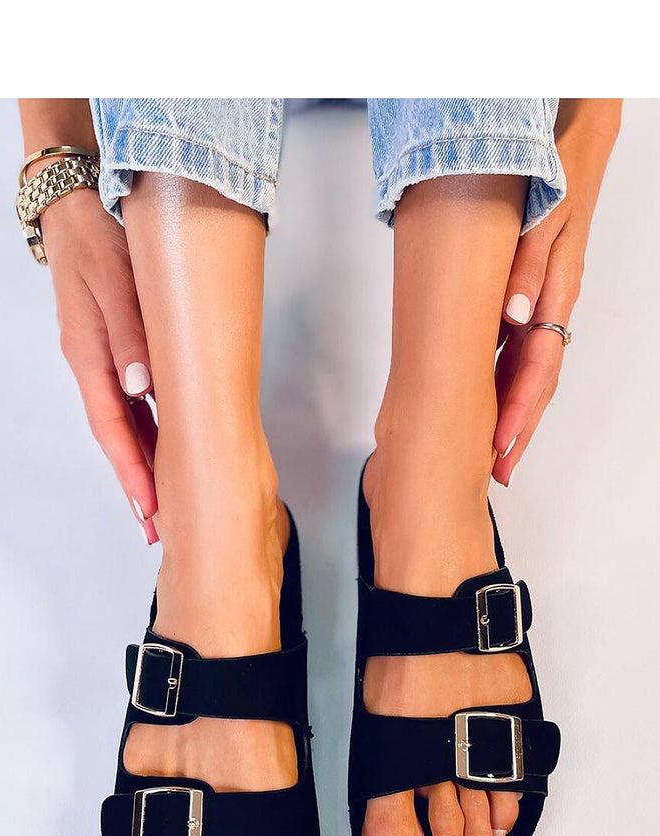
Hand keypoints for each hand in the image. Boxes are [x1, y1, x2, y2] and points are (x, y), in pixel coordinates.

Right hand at [40, 185, 158, 540]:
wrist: (79, 212)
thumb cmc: (97, 243)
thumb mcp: (115, 284)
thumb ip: (130, 337)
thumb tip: (141, 388)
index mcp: (90, 357)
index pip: (113, 428)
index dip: (132, 470)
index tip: (149, 507)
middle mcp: (93, 367)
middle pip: (117, 438)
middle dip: (136, 484)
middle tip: (155, 526)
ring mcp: (102, 362)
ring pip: (124, 425)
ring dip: (141, 463)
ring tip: (159, 502)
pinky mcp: (115, 352)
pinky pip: (130, 404)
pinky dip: (144, 432)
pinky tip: (160, 449)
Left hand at [492, 101, 620, 485]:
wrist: (570, 138)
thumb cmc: (557, 174)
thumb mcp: (541, 219)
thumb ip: (528, 268)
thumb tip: (515, 319)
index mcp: (556, 293)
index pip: (536, 368)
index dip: (518, 412)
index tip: (500, 448)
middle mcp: (552, 305)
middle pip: (536, 381)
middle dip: (518, 429)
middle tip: (499, 469)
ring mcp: (543, 302)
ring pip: (531, 369)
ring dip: (514, 411)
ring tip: (498, 450)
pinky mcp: (532, 293)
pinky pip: (522, 346)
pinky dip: (509, 378)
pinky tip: (494, 395)